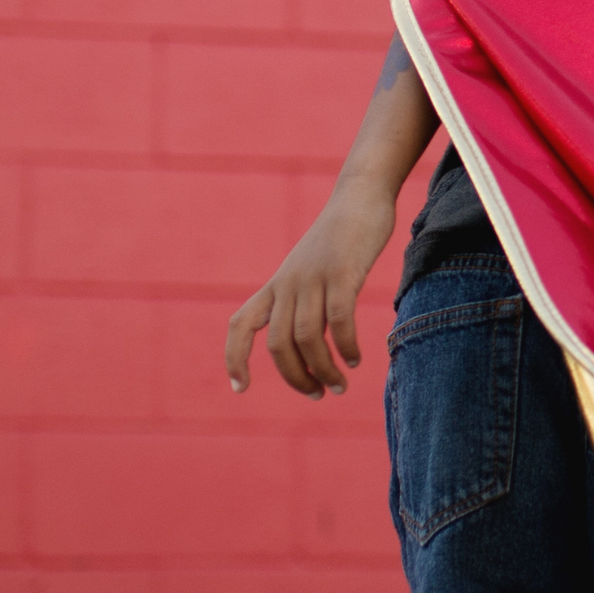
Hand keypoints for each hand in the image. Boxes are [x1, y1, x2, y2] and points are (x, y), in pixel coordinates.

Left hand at [225, 181, 397, 398]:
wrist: (360, 197)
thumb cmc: (339, 238)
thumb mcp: (310, 270)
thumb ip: (304, 300)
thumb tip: (308, 340)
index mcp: (277, 285)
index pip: (239, 325)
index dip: (234, 358)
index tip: (240, 389)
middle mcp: (289, 284)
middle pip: (277, 344)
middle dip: (295, 377)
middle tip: (318, 395)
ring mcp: (314, 277)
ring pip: (307, 338)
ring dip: (323, 370)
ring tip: (339, 386)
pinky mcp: (342, 272)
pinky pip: (338, 320)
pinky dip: (345, 346)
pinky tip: (355, 359)